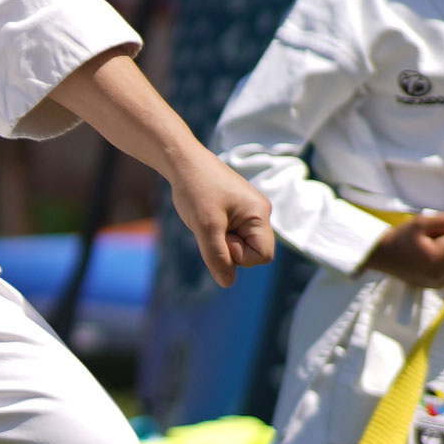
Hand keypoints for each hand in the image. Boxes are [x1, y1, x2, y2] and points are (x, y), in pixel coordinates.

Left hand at [42, 52, 269, 285]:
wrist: (181, 159)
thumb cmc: (194, 188)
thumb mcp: (205, 227)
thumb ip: (217, 257)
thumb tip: (227, 283)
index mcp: (260, 214)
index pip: (263, 256)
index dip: (239, 256)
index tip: (219, 237)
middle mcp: (260, 212)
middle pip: (252, 252)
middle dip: (228, 247)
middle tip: (209, 225)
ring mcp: (248, 210)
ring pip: (238, 244)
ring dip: (219, 238)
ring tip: (205, 217)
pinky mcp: (236, 209)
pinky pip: (230, 233)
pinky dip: (215, 230)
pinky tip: (204, 214)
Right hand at [361, 210, 443, 289]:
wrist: (381, 256)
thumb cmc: (400, 237)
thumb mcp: (420, 222)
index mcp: (435, 258)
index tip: (429, 233)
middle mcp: (438, 274)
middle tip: (431, 240)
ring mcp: (438, 282)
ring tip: (431, 250)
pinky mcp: (436, 285)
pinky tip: (432, 259)